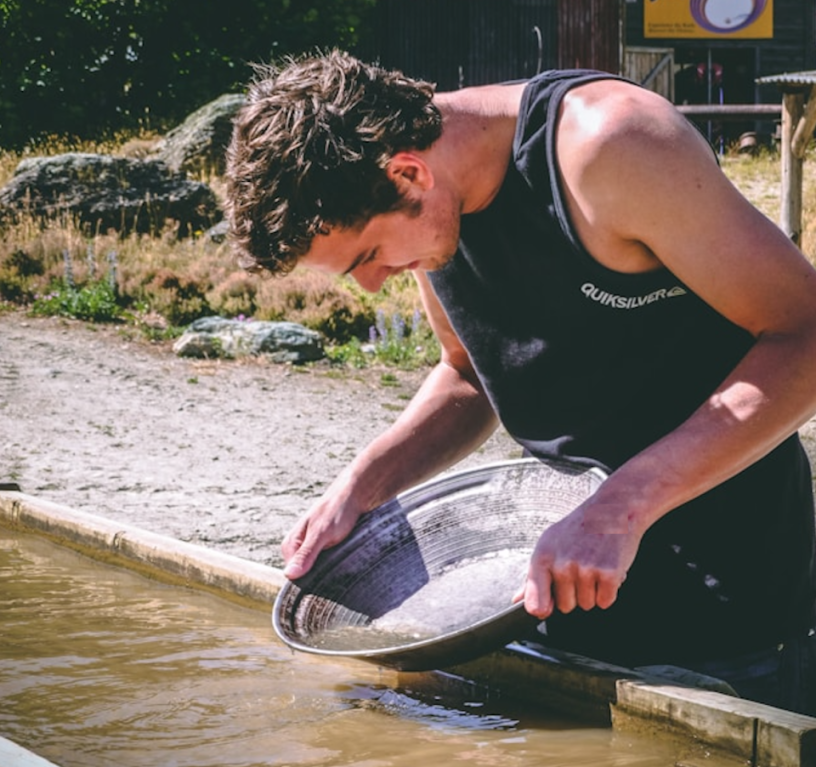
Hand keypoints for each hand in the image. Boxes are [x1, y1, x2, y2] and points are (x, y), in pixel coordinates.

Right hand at [281, 477, 365, 578]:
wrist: (356, 495)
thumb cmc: (337, 510)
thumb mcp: (322, 533)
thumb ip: (306, 554)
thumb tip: (289, 575)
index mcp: (291, 545)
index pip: (294, 577)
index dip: (309, 582)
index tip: (324, 581)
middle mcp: (299, 548)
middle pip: (306, 576)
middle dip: (320, 576)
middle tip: (336, 568)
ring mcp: (312, 548)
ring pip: (319, 571)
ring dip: (330, 570)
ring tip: (342, 562)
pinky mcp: (326, 548)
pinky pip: (328, 564)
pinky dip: (337, 564)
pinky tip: (345, 560)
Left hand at [513, 499, 642, 618]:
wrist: (612, 508)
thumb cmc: (578, 527)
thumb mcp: (549, 544)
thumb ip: (533, 576)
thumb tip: (517, 600)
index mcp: (542, 557)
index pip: (534, 603)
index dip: (543, 609)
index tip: (548, 607)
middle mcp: (561, 564)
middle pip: (565, 607)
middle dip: (574, 593)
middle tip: (581, 568)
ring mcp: (585, 569)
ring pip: (586, 604)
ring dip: (592, 591)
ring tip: (594, 565)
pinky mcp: (608, 573)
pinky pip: (605, 601)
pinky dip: (608, 591)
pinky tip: (606, 570)